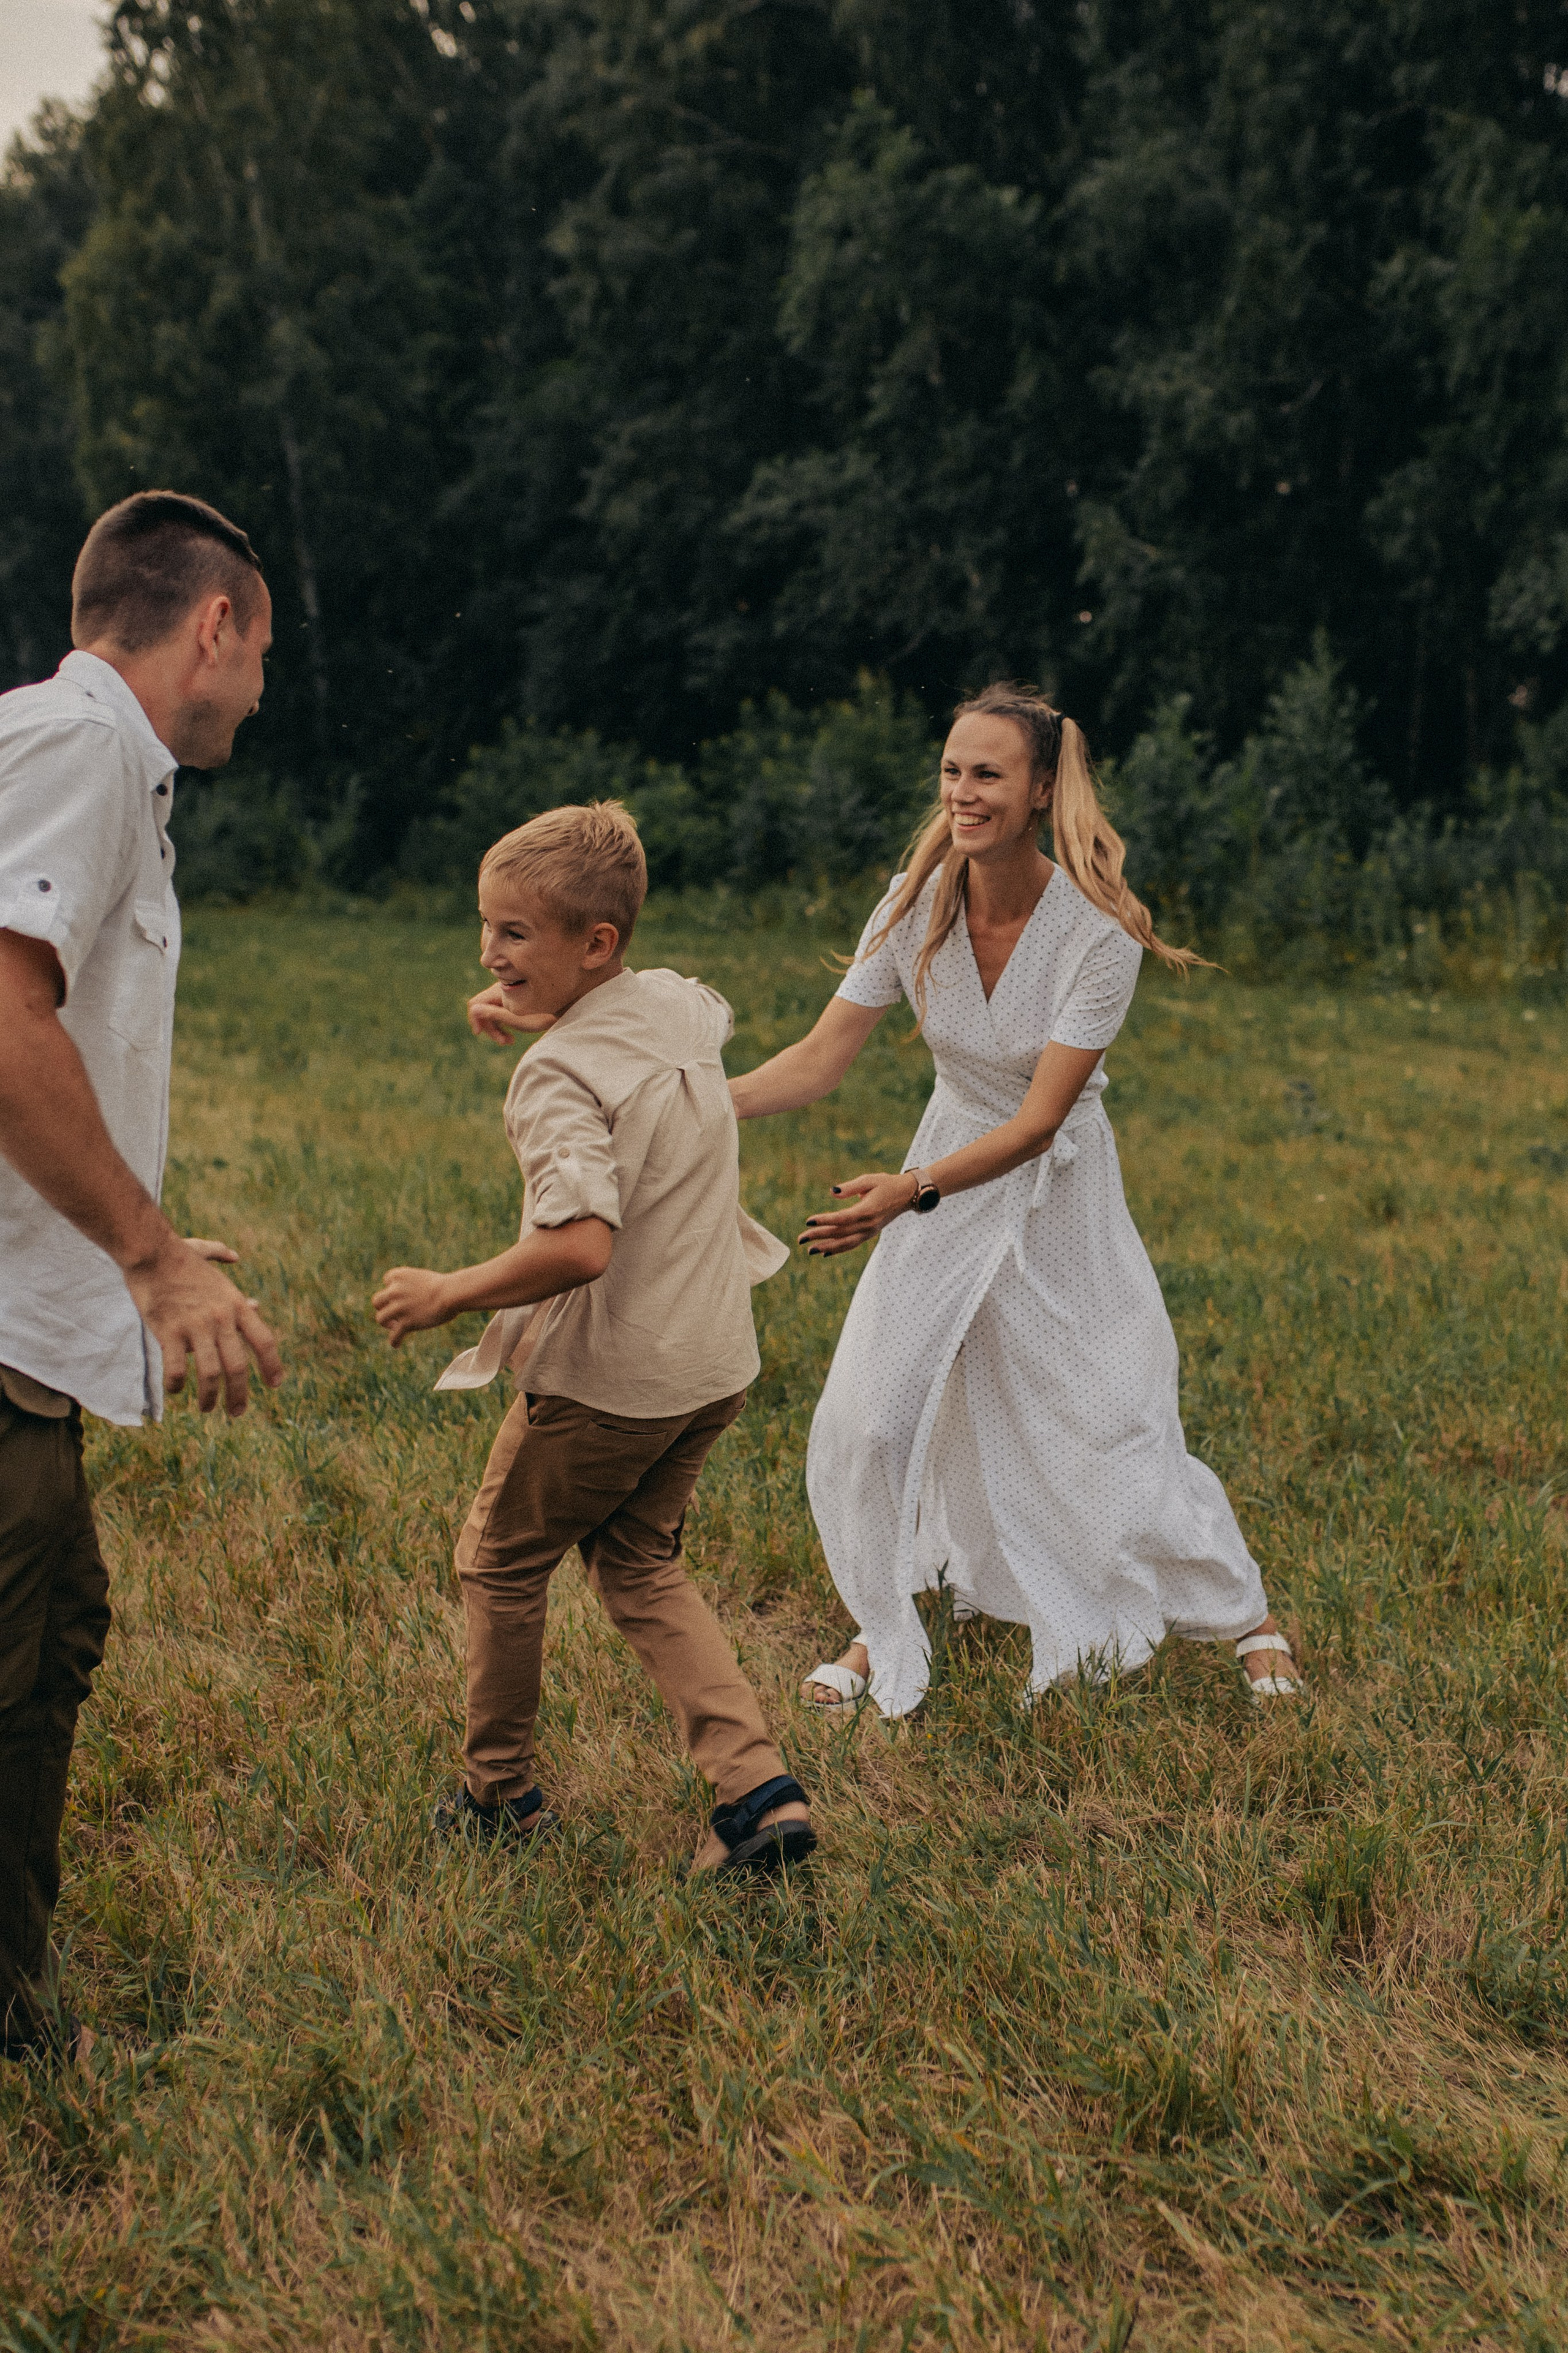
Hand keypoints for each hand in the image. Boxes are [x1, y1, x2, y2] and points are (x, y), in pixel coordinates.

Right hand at [124, 1234, 283, 1415]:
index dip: (272, 1366)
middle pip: (238, 1367)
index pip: (264, 1341)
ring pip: (210, 1374)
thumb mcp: (209, 1257)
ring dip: (209, 1398)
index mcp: (235, 1304)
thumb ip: (223, 1257)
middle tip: (237, 1412)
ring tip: (206, 1409)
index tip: (275, 1384)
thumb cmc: (178, 1254)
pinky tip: (176, 1389)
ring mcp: (196, 1327)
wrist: (150, 1251)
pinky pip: (176, 1369)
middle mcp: (221, 1319)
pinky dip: (177, 1385)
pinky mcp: (169, 1332)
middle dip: (239, 1395)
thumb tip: (235, 1256)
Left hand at [374, 1266, 455, 1346]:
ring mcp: (399, 1307)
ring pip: (380, 1318)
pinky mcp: (406, 1322)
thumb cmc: (444, 1286)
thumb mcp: (423, 1279)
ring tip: (394, 1327)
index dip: (393, 1289)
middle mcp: (395, 1290)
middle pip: (377, 1301)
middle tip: (393, 1314)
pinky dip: (394, 1341)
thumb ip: (412, 1286)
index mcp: (399, 1275)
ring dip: (386, 1323)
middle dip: (383, 1308)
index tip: (401, 1295)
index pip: (387, 1280)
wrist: (451, 1293)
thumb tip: (410, 1302)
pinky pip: (394, 1336)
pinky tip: (397, 1345)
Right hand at [467, 984, 553, 1042]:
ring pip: (493, 1011)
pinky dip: (505, 1023)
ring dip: (498, 1028)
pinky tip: (514, 1034)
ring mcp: (508, 994)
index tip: (480, 1034)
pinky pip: (502, 1011)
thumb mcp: (519, 1018)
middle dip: (490, 1028)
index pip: (475, 1004)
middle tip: (505, 1042)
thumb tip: (474, 1010)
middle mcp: (501, 990)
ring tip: (510, 1041)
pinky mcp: (515, 999)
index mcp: (499, 992)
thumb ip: (496, 1015)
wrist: (568, 1004)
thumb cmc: (546, 1014)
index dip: (475, 1019)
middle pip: (483, 1009)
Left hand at [798, 1171, 916, 1258]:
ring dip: (826, 1247)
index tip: (808, 1221)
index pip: (841, 1219)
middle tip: (800, 1239)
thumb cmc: (886, 1184)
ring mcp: (870, 1232)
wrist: (907, 1195)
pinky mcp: (870, 1234)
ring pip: (845, 1243)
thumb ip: (850, 1187)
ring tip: (809, 1251)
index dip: (824, 1221)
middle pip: (840, 1233)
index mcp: (867, 1210)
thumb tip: (832, 1192)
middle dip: (819, 1236)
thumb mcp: (869, 1180)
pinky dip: (838, 1249)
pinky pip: (852, 1244)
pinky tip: (825, 1252)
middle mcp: (868, 1224)